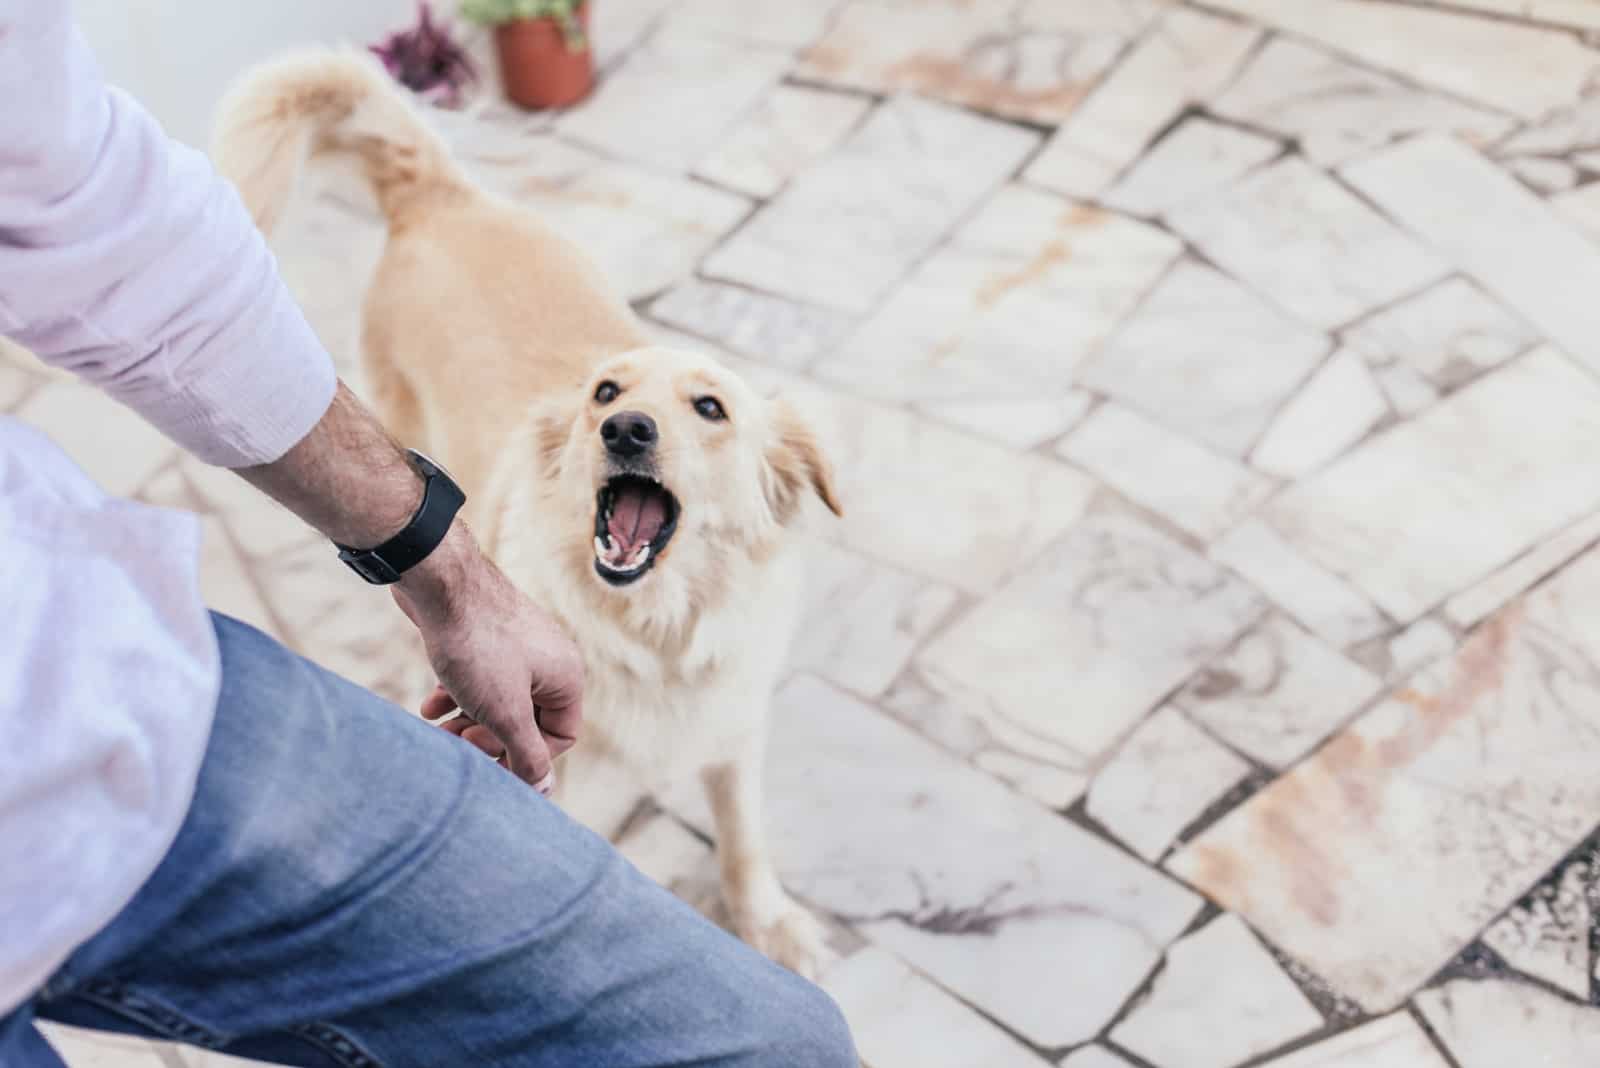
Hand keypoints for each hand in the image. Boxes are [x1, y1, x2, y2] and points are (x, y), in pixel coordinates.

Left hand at [392, 524, 583, 792]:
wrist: (440, 582)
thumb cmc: (477, 645)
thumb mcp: (504, 710)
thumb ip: (526, 752)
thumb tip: (544, 790)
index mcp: (566, 676)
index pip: (560, 736)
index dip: (525, 757)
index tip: (489, 766)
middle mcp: (549, 660)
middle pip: (526, 719)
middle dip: (490, 738)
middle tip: (458, 745)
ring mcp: (518, 645)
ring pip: (498, 700)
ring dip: (468, 721)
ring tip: (436, 732)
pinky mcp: (488, 636)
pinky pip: (480, 678)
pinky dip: (457, 695)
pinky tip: (429, 706)